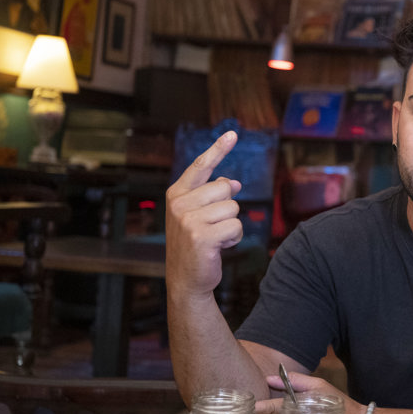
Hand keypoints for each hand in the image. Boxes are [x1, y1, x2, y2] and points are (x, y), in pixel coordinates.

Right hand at [165, 131, 243, 299]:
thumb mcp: (199, 216)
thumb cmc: (195, 246)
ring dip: (231, 226)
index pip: (201, 166)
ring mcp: (188, 220)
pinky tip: (218, 248)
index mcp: (176, 194)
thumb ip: (212, 196)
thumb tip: (235, 182)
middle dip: (227, 209)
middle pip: (225, 189)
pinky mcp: (201, 236)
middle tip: (211, 227)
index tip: (233, 133)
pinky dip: (234, 239)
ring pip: (233, 209)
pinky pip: (236, 227)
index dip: (218, 149)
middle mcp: (179, 204)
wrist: (186, 280)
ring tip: (214, 239)